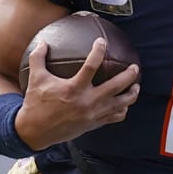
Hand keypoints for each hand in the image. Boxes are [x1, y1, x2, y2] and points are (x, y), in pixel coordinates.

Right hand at [15, 38, 139, 149]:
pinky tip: (125, 103)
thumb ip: (38, 58)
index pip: (91, 66)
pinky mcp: (94, 124)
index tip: (102, 42)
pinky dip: (123, 110)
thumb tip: (43, 42)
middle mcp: (87, 101)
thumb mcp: (36, 79)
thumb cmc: (36, 104)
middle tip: (135, 67)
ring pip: (121, 104)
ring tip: (136, 85)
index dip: (98, 51)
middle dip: (129, 75)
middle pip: (116, 86)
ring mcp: (93, 114)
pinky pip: (115, 117)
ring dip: (132, 94)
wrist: (36, 131)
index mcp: (73, 88)